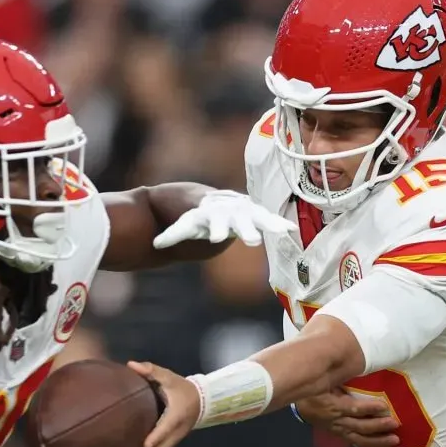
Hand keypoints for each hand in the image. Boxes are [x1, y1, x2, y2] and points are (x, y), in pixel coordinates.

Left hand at [124, 361, 200, 446]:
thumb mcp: (169, 377)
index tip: (144, 445)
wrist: (202, 400)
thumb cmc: (182, 388)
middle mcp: (175, 431)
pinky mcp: (171, 441)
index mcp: (176, 415)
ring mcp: (174, 439)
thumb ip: (151, 370)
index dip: (156, 436)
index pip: (166, 427)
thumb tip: (131, 365)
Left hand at [153, 190, 296, 248]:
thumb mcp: (185, 224)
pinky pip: (269, 219)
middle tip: (252, 241)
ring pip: (257, 217)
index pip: (213, 222)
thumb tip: (154, 244)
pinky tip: (291, 229)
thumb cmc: (197, 216)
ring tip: (281, 232)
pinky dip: (278, 223)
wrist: (214, 202)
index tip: (217, 238)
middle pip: (238, 220)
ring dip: (268, 225)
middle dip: (245, 229)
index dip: (215, 229)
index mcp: (212, 214)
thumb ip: (172, 235)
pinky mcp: (256, 215)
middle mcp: (230, 211)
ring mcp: (245, 211)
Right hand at [295, 387, 400, 446]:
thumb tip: (356, 367)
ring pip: (360, 440)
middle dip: (378, 426)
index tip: (384, 405)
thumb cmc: (316, 391)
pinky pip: (358, 445)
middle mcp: (338, 421)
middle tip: (394, 423)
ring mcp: (341, 431)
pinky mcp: (343, 436)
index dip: (369, 408)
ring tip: (395, 440)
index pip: (353, 408)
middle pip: (360, 426)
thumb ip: (339, 378)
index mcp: (333, 406)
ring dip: (378, 441)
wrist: (303, 407)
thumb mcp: (324, 382)